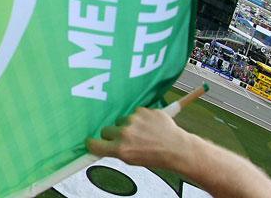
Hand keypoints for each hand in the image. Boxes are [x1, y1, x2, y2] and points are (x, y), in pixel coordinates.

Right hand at [86, 86, 205, 171]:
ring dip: (128, 125)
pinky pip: (135, 113)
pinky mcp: (143, 111)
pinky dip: (140, 118)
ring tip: (142, 132)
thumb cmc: (156, 157)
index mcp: (120, 149)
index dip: (93, 143)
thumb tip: (102, 145)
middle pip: (105, 130)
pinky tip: (149, 126)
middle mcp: (125, 133)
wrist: (177, 148)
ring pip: (121, 120)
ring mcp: (134, 120)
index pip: (94, 144)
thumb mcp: (132, 160)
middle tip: (125, 139)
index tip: (93, 142)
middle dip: (112, 134)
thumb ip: (116, 151)